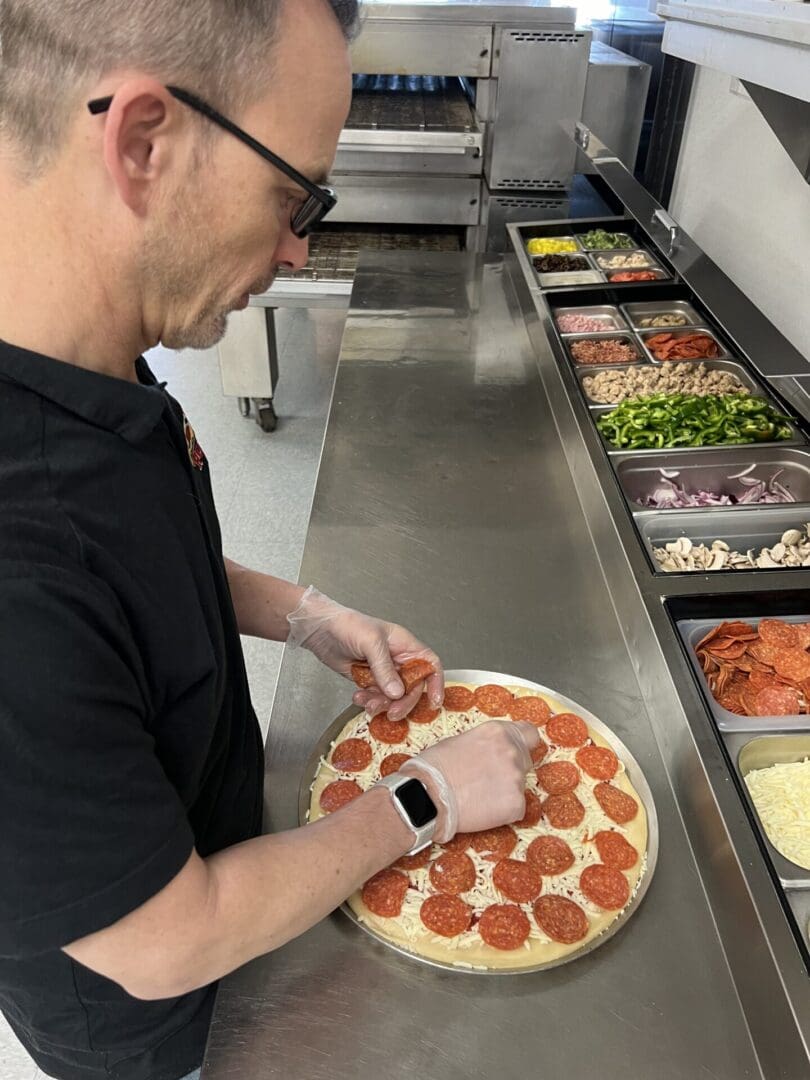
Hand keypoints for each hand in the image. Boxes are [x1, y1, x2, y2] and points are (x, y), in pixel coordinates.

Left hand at [286, 587, 443, 720]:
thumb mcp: (370, 643)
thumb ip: (385, 669)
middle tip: (392, 713)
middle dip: (403, 702)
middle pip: (412, 687)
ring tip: (367, 703)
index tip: (434, 702)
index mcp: (404, 645)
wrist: (320, 629)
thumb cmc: (347, 625)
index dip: (436, 683)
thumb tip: (398, 692)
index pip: (429, 664)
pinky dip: (368, 701)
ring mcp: (382, 671)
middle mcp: (397, 659)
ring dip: (382, 703)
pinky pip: (376, 696)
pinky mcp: (368, 679)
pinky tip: (357, 696)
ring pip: (393, 696)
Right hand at [400, 721, 538, 841]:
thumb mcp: (458, 741)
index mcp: (498, 732)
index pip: (529, 733)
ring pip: (519, 786)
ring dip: (504, 791)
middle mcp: (512, 751)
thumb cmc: (434, 768)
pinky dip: (502, 811)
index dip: (522, 744)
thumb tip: (488, 752)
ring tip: (479, 796)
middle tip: (488, 780)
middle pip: (525, 761)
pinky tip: (482, 809)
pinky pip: (516, 808)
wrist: (426, 796)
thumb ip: (484, 744)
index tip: (515, 752)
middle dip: (510, 769)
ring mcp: (516, 778)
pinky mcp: (516, 804)